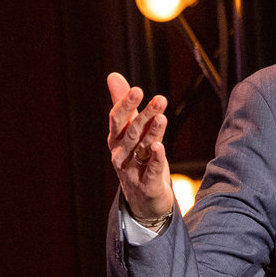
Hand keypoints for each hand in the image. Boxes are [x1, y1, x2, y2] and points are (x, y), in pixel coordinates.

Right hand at [106, 72, 174, 221]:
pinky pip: (152, 170)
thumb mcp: (130, 132)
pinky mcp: (147, 185)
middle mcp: (121, 154)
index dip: (126, 105)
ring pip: (142, 148)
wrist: (142, 201)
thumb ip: (123, 105)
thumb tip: (113, 75)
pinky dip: (156, 158)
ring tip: (161, 117)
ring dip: (152, 132)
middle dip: (144, 115)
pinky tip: (161, 146)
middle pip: (132, 132)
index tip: (137, 89)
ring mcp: (133, 171)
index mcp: (116, 140)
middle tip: (159, 99)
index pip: (118, 120)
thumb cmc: (136, 160)